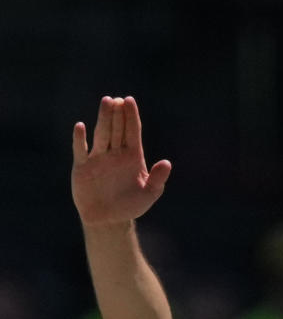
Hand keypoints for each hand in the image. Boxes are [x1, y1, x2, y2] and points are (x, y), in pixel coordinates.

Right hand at [72, 96, 170, 225]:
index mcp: (132, 156)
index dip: (131, 116)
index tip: (130, 100)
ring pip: (102, 134)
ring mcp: (98, 158)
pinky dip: (80, 139)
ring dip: (103, 119)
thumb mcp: (149, 194)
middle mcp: (115, 153)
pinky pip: (81, 150)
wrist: (109, 219)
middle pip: (117, 129)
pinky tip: (80, 127)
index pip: (132, 131)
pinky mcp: (82, 166)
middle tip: (117, 99)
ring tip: (105, 102)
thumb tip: (167, 163)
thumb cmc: (131, 205)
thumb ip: (158, 178)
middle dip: (118, 114)